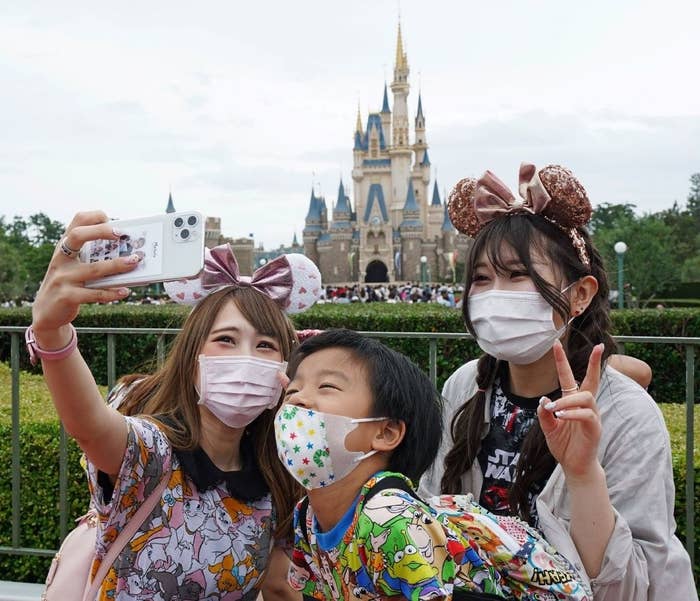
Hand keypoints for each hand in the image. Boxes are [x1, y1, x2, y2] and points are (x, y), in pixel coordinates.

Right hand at [31, 211, 140, 335]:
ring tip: (134, 262)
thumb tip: (129, 253)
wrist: (46, 312)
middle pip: (78, 236)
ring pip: (94, 268)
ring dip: (117, 265)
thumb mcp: (76, 265)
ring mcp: (63, 277)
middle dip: (101, 232)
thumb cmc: (69, 284)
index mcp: (65, 246)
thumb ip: (94, 257)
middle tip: (123, 235)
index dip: (96, 218)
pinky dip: (112, 293)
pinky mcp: (67, 296)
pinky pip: (94, 293)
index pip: (77, 221)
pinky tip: (125, 291)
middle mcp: (61, 258)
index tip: (115, 223)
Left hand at [538, 340, 604, 480]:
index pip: (568, 376)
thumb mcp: (547, 427)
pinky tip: (561, 417)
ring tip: (554, 410)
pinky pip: (587, 415)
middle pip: (592, 379)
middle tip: (598, 346)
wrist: (574, 465)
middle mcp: (584, 405)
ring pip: (585, 397)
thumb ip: (544, 414)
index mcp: (571, 401)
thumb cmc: (563, 445)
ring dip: (567, 401)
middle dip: (595, 363)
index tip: (556, 343)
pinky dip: (572, 413)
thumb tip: (545, 399)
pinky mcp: (595, 427)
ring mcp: (592, 415)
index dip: (562, 361)